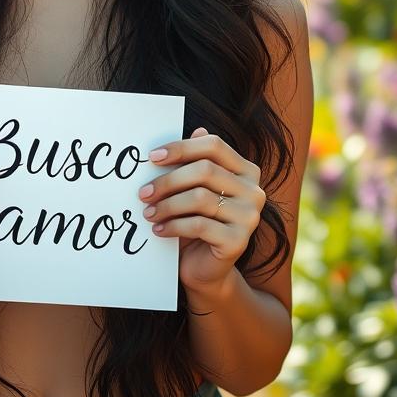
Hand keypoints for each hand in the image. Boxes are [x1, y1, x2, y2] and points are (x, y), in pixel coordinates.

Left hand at [140, 127, 264, 292]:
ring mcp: (250, 217)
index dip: (181, 147)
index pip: (214, 146)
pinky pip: (199, 225)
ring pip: (200, 198)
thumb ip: (194, 162)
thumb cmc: (197, 222)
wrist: (206, 269)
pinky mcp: (239, 241)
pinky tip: (159, 230)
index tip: (152, 157)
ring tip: (149, 212)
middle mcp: (254, 191)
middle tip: (143, 192)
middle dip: (168, 180)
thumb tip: (195, 127)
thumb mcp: (193, 189)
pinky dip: (173, 226)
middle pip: (205, 170)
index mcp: (246, 170)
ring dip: (167, 205)